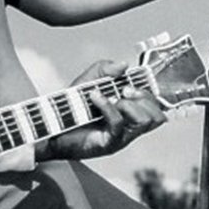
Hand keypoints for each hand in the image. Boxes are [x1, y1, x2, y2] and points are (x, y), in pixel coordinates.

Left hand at [43, 60, 166, 159]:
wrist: (50, 127)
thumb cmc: (70, 108)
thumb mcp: (89, 81)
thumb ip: (105, 69)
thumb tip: (124, 65)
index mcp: (130, 115)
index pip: (157, 108)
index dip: (149, 94)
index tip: (129, 84)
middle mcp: (129, 128)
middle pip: (158, 117)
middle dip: (144, 98)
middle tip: (123, 91)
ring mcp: (121, 137)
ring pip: (145, 122)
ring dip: (130, 105)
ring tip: (112, 98)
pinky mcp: (108, 143)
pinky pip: (119, 124)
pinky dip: (108, 106)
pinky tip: (95, 98)